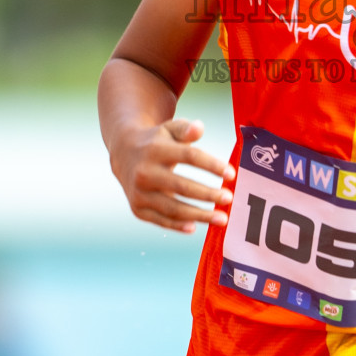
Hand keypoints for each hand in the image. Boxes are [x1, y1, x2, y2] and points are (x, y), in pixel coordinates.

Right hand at [109, 117, 233, 233]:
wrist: (124, 155)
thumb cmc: (156, 142)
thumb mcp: (169, 129)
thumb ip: (186, 129)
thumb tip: (199, 128)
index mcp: (156, 150)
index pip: (189, 157)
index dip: (212, 166)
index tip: (232, 174)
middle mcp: (145, 173)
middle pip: (182, 186)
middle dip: (208, 195)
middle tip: (229, 199)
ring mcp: (140, 193)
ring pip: (173, 208)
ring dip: (199, 215)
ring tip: (222, 219)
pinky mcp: (138, 209)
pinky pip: (161, 220)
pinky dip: (178, 226)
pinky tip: (196, 227)